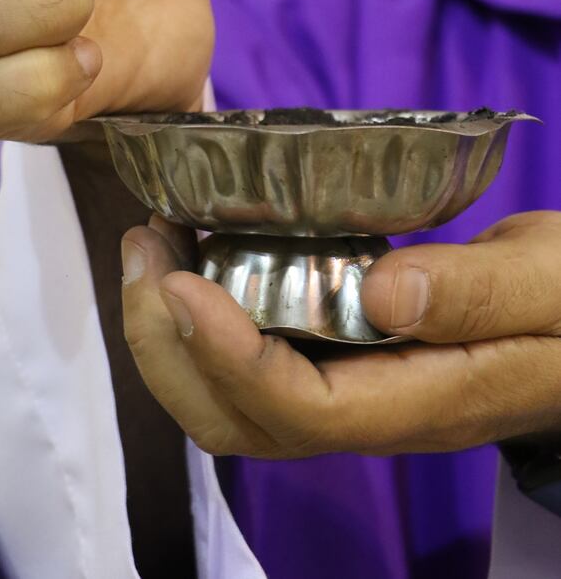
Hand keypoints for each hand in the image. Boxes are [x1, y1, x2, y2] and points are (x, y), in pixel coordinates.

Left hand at [121, 211, 560, 457]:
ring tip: (152, 242)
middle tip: (145, 246)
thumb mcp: (548, 283)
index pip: (302, 410)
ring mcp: (351, 392)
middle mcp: (373, 413)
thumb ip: (473, 293)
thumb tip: (379, 293)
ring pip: (230, 403)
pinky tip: (195, 251)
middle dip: (168, 346)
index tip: (181, 280)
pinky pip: (250, 362)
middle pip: (241, 423)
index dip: (228, 356)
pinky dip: (201, 316)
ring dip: (170, 332)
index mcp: (426, 401)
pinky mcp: (340, 361)